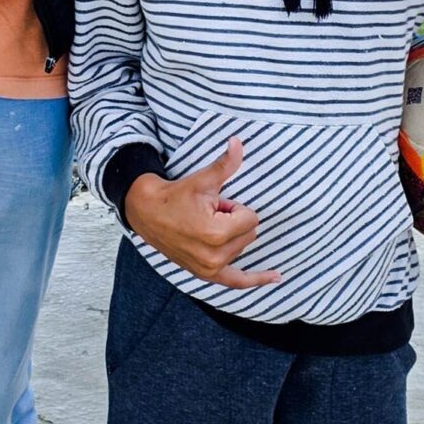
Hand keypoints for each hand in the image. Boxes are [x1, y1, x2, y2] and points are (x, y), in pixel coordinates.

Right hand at [122, 138, 279, 290]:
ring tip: (204, 227)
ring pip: (242, 248)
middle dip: (233, 221)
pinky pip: (237, 281)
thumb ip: (225, 164)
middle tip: (207, 214)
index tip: (214, 204)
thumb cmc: (175, 196)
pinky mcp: (206, 274)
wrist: (146, 213)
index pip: (251, 218)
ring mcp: (210, 268)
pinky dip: (256, 280)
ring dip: (229, 236)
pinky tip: (277, 278)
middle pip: (249, 234)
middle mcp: (215, 255)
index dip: (235, 207)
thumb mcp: (202, 180)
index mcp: (217, 233)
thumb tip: (237, 142)